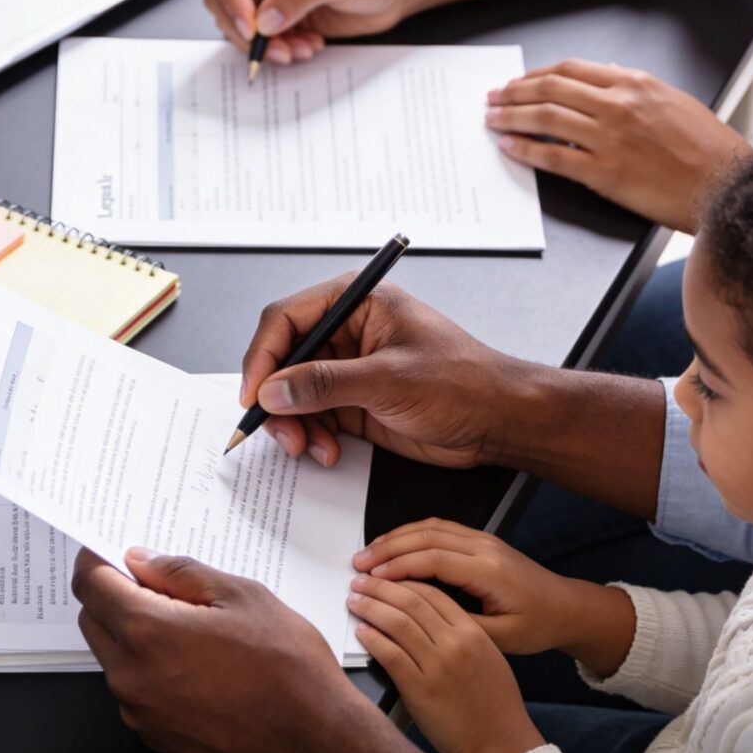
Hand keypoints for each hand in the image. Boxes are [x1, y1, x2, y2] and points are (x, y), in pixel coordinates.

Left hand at [73, 548, 462, 752]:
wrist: (313, 745)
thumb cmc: (288, 671)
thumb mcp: (243, 597)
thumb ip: (182, 574)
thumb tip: (142, 562)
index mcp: (147, 631)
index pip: (91, 584)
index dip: (96, 560)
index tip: (109, 551)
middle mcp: (131, 676)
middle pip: (93, 621)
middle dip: (113, 596)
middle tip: (157, 586)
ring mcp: (140, 713)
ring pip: (114, 659)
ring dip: (133, 636)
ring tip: (191, 630)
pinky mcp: (155, 739)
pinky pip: (135, 693)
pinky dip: (150, 672)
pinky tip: (197, 667)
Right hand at [201, 0, 428, 65]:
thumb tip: (264, 20)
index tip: (250, 25)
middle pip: (223, 0)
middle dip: (245, 29)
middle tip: (273, 46)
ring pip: (240, 26)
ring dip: (266, 45)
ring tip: (299, 48)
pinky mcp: (283, 16)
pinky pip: (264, 40)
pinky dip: (280, 50)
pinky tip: (308, 45)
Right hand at [239, 279, 541, 468]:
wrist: (498, 421)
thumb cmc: (463, 382)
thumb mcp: (390, 380)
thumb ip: (326, 383)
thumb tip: (274, 389)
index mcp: (356, 301)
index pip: (286, 319)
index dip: (263, 357)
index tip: (254, 396)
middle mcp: (346, 331)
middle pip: (283, 358)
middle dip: (277, 399)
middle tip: (280, 432)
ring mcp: (348, 368)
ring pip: (292, 394)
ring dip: (293, 424)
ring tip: (311, 447)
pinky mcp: (353, 401)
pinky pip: (311, 417)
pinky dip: (311, 437)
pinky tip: (328, 451)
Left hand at [347, 575, 545, 752]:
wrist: (502, 745)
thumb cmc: (498, 708)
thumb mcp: (490, 660)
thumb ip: (464, 637)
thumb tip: (431, 623)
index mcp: (473, 634)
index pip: (432, 593)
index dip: (403, 581)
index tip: (387, 577)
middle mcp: (455, 644)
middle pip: (411, 602)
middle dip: (380, 588)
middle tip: (361, 583)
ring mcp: (437, 666)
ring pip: (397, 623)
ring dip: (371, 608)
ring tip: (355, 602)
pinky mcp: (420, 690)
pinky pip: (391, 655)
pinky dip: (373, 639)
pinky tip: (362, 632)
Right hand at [353, 519, 632, 669]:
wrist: (566, 607)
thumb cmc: (537, 624)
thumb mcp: (501, 639)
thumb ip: (462, 627)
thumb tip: (422, 620)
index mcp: (489, 571)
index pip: (434, 559)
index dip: (398, 566)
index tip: (372, 578)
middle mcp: (485, 548)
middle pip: (426, 536)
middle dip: (388, 548)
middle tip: (359, 563)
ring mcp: (484, 540)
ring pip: (431, 527)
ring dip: (396, 537)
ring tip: (369, 553)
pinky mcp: (482, 540)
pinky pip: (441, 528)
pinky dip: (413, 534)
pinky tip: (395, 545)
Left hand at [485, 60, 752, 231]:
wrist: (727, 185)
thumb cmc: (707, 148)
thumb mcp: (673, 100)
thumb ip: (635, 87)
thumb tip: (605, 75)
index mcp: (634, 83)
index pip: (571, 69)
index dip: (536, 74)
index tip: (518, 80)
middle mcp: (617, 105)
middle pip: (550, 89)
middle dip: (514, 91)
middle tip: (493, 96)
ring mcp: (609, 139)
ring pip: (545, 119)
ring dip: (511, 117)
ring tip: (492, 119)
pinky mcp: (605, 173)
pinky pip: (554, 157)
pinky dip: (526, 150)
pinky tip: (510, 147)